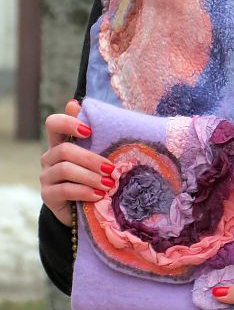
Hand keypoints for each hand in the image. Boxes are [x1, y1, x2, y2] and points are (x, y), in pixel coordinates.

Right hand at [40, 99, 114, 225]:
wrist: (86, 206)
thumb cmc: (94, 174)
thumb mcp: (96, 153)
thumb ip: (91, 132)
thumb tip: (74, 102)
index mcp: (60, 142)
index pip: (53, 123)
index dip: (68, 123)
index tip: (89, 131)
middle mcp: (49, 157)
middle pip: (64, 149)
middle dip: (90, 159)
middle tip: (111, 168)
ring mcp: (46, 176)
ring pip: (65, 170)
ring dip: (90, 177)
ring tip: (109, 184)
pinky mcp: (47, 195)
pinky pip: (65, 190)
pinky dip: (84, 191)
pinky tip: (98, 195)